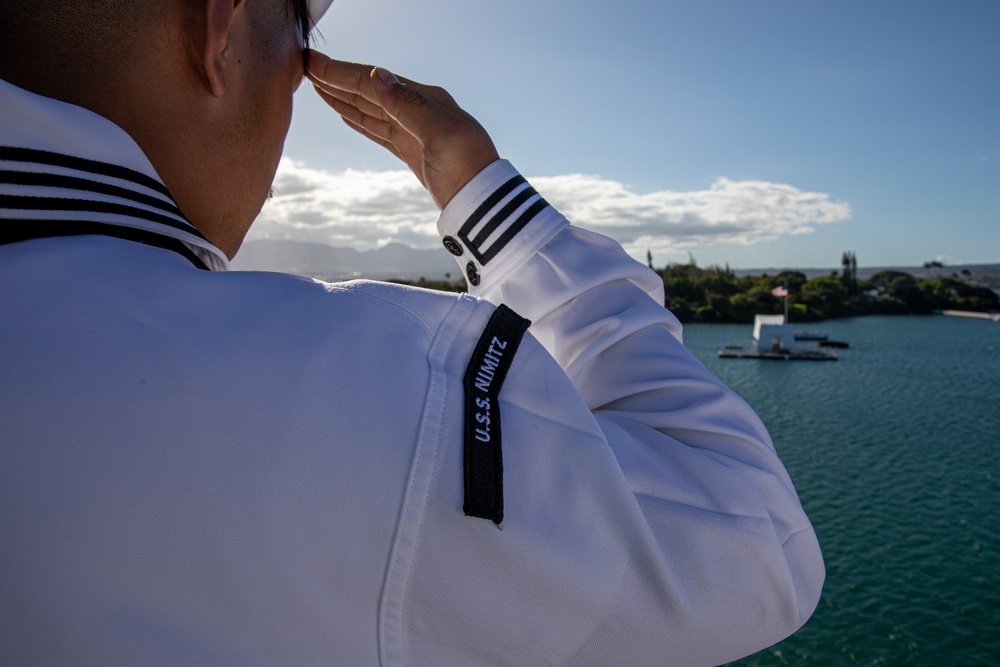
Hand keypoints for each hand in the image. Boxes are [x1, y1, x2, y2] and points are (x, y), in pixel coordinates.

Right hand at [306, 50, 499, 209]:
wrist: (483, 205)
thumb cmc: (468, 168)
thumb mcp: (440, 133)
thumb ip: (407, 105)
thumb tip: (379, 76)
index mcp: (425, 99)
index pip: (374, 81)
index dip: (341, 72)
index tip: (313, 62)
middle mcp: (419, 110)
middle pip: (370, 91)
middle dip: (338, 80)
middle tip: (306, 67)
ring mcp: (414, 131)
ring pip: (371, 110)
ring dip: (344, 98)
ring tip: (317, 86)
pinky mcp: (411, 152)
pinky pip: (378, 130)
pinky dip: (359, 120)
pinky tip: (344, 114)